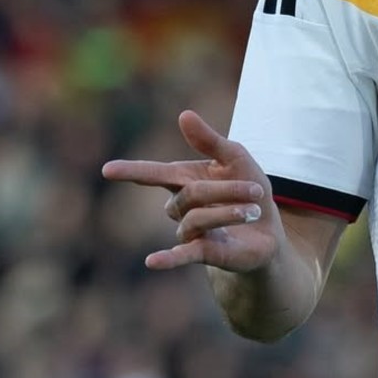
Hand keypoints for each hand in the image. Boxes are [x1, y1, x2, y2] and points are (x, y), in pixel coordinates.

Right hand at [102, 111, 283, 272]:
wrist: (270, 231)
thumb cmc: (249, 191)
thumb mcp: (237, 159)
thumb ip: (210, 140)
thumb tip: (184, 115)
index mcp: (185, 180)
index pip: (154, 174)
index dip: (132, 171)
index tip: (107, 170)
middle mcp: (181, 207)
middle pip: (192, 194)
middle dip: (227, 189)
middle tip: (257, 190)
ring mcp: (190, 232)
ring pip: (196, 219)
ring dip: (229, 212)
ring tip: (253, 211)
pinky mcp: (204, 253)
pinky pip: (182, 255)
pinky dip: (168, 258)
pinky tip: (152, 262)